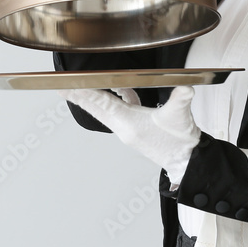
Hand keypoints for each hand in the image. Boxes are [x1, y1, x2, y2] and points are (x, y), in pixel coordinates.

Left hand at [57, 85, 200, 184]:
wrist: (186, 161)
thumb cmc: (180, 142)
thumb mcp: (181, 117)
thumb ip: (182, 99)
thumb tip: (186, 88)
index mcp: (130, 123)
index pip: (103, 104)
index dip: (87, 93)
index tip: (71, 85)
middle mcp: (124, 128)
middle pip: (96, 109)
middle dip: (78, 97)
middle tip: (61, 88)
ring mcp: (127, 130)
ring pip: (105, 111)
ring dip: (94, 99)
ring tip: (80, 89)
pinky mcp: (133, 131)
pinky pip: (118, 112)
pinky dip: (116, 101)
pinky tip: (124, 92)